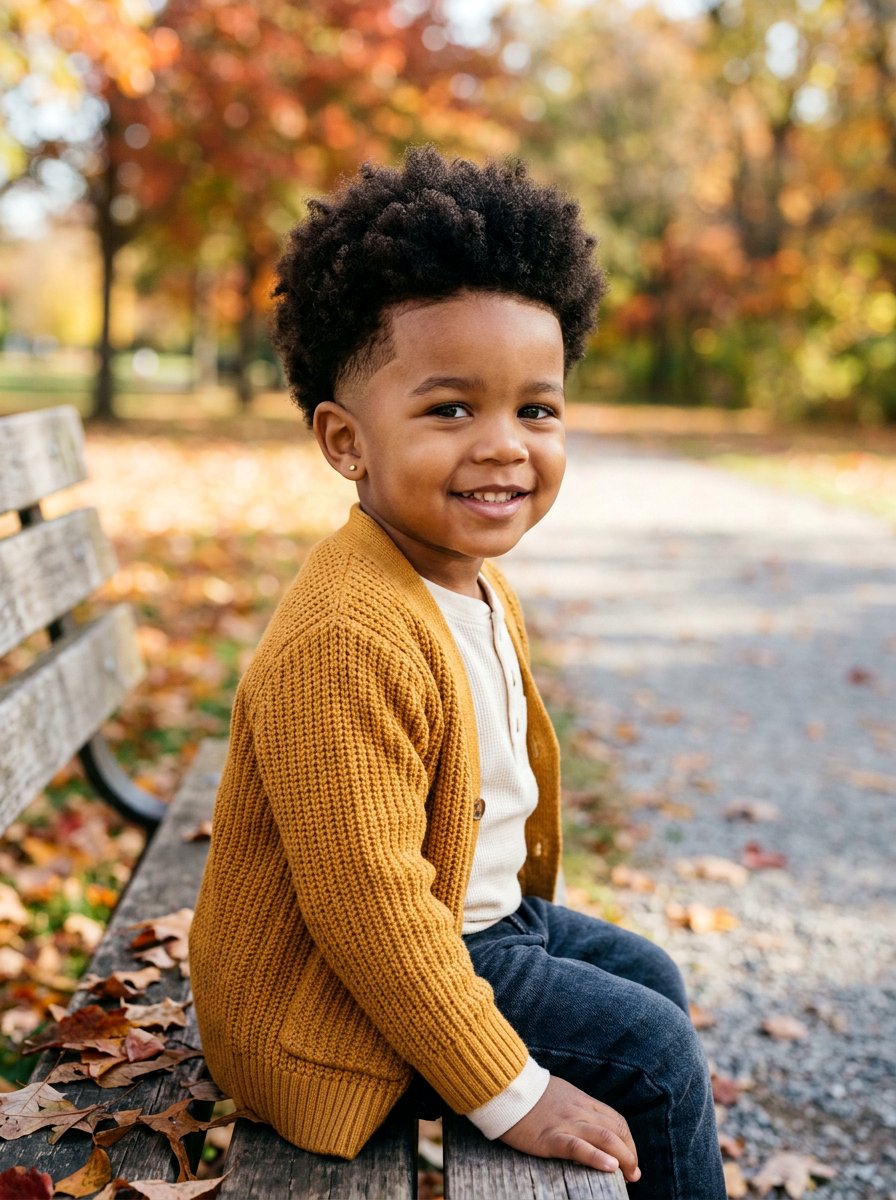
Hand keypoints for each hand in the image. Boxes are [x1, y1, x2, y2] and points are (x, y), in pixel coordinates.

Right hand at [498, 1075, 640, 1182]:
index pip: (616, 1121)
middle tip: (634, 1174)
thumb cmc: (529, 1094)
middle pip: (616, 1131)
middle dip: (630, 1154)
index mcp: (582, 1101)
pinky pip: (579, 1147)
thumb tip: (588, 1123)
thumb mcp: (560, 1094)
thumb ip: (575, 1107)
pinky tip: (610, 1168)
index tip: (630, 1158)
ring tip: (629, 1175)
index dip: (628, 1141)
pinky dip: (598, 1157)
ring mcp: (567, 1123)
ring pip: (605, 1138)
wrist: (505, 1086)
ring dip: (623, 1158)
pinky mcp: (551, 1137)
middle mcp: (580, 1111)